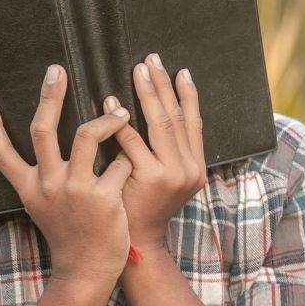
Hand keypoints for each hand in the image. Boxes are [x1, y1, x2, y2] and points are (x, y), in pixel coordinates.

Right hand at [0, 64, 133, 286]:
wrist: (86, 270)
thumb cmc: (69, 232)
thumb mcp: (44, 205)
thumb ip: (43, 175)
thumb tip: (46, 141)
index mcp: (30, 188)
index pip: (2, 155)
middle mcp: (48, 185)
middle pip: (43, 130)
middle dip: (50, 96)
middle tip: (57, 69)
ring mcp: (76, 190)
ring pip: (88, 135)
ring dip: (108, 119)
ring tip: (122, 113)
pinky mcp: (103, 197)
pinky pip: (120, 161)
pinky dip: (129, 156)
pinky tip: (137, 160)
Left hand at [108, 52, 208, 254]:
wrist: (134, 246)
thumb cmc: (142, 208)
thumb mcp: (165, 179)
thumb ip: (165, 151)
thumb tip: (155, 109)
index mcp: (195, 167)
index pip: (193, 122)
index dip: (187, 94)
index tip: (179, 70)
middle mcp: (188, 169)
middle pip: (176, 116)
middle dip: (163, 85)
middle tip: (151, 59)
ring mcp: (171, 174)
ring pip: (160, 123)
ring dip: (147, 93)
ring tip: (137, 70)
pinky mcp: (149, 178)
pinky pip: (132, 141)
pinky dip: (121, 120)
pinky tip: (109, 102)